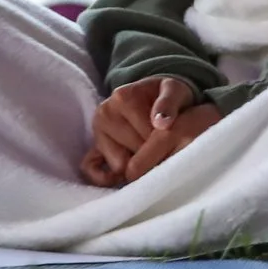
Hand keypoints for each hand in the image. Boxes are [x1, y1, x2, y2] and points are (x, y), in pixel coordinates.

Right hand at [81, 77, 218, 185]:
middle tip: (163, 148)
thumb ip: (169, 102)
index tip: (172, 139)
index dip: (163, 143)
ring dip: (136, 164)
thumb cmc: (168, 95)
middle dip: (151, 154)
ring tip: (150, 153)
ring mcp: (97, 132)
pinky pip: (91, 169)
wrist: (157, 94)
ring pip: (119, 166)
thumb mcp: (175, 91)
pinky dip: (107, 177)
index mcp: (122, 98)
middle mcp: (105, 114)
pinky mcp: (93, 147)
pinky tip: (125, 176)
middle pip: (133, 152)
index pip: (146, 137)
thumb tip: (162, 123)